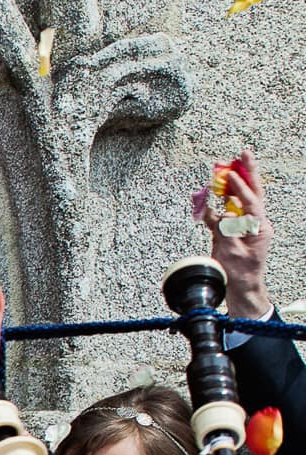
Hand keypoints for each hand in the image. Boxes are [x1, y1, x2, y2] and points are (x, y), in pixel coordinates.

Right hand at [202, 149, 271, 317]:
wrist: (239, 289)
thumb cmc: (239, 274)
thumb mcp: (233, 253)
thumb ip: (227, 231)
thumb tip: (223, 214)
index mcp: (260, 228)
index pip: (250, 202)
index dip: (239, 187)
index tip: (229, 174)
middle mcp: (254, 223)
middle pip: (251, 193)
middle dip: (246, 173)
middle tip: (242, 154)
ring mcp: (242, 226)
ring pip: (237, 200)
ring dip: (230, 183)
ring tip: (223, 167)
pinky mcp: (229, 232)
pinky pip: (221, 215)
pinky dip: (213, 205)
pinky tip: (205, 196)